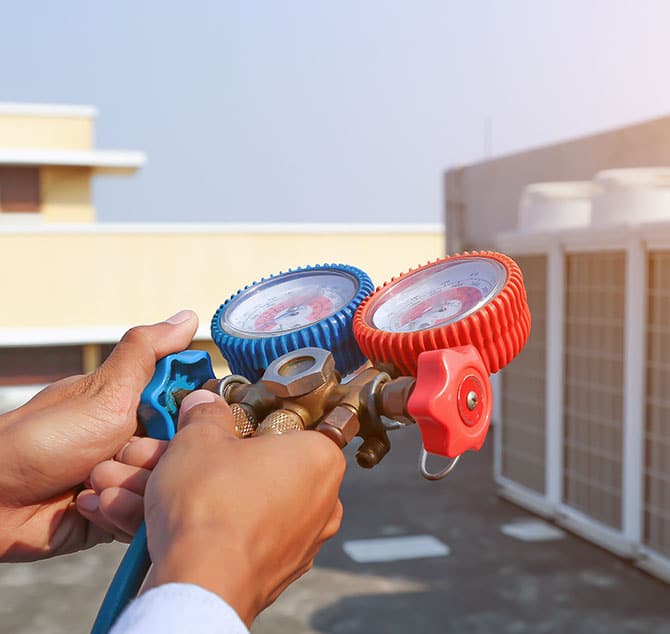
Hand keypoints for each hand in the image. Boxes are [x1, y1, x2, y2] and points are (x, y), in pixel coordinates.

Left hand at [0, 310, 198, 561]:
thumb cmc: (45, 437)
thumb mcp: (106, 388)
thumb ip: (148, 352)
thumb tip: (187, 316)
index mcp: (138, 407)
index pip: (190, 411)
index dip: (190, 420)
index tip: (173, 423)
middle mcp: (136, 442)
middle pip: (181, 455)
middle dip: (152, 459)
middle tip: (118, 453)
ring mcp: (126, 480)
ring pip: (164, 490)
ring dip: (130, 488)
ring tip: (93, 484)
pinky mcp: (116, 517)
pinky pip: (142, 521)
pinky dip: (117, 515)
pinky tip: (87, 506)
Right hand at [143, 390, 345, 627]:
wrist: (200, 587)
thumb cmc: (213, 508)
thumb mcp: (200, 438)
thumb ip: (205, 414)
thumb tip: (204, 405)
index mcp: (318, 458)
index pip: (280, 425)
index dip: (238, 422)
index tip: (212, 424)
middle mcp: (318, 501)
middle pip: (247, 467)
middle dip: (192, 461)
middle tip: (157, 454)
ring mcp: (296, 540)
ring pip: (231, 502)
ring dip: (178, 491)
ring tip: (128, 485)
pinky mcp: (270, 570)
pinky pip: (227, 534)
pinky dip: (190, 524)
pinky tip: (138, 515)